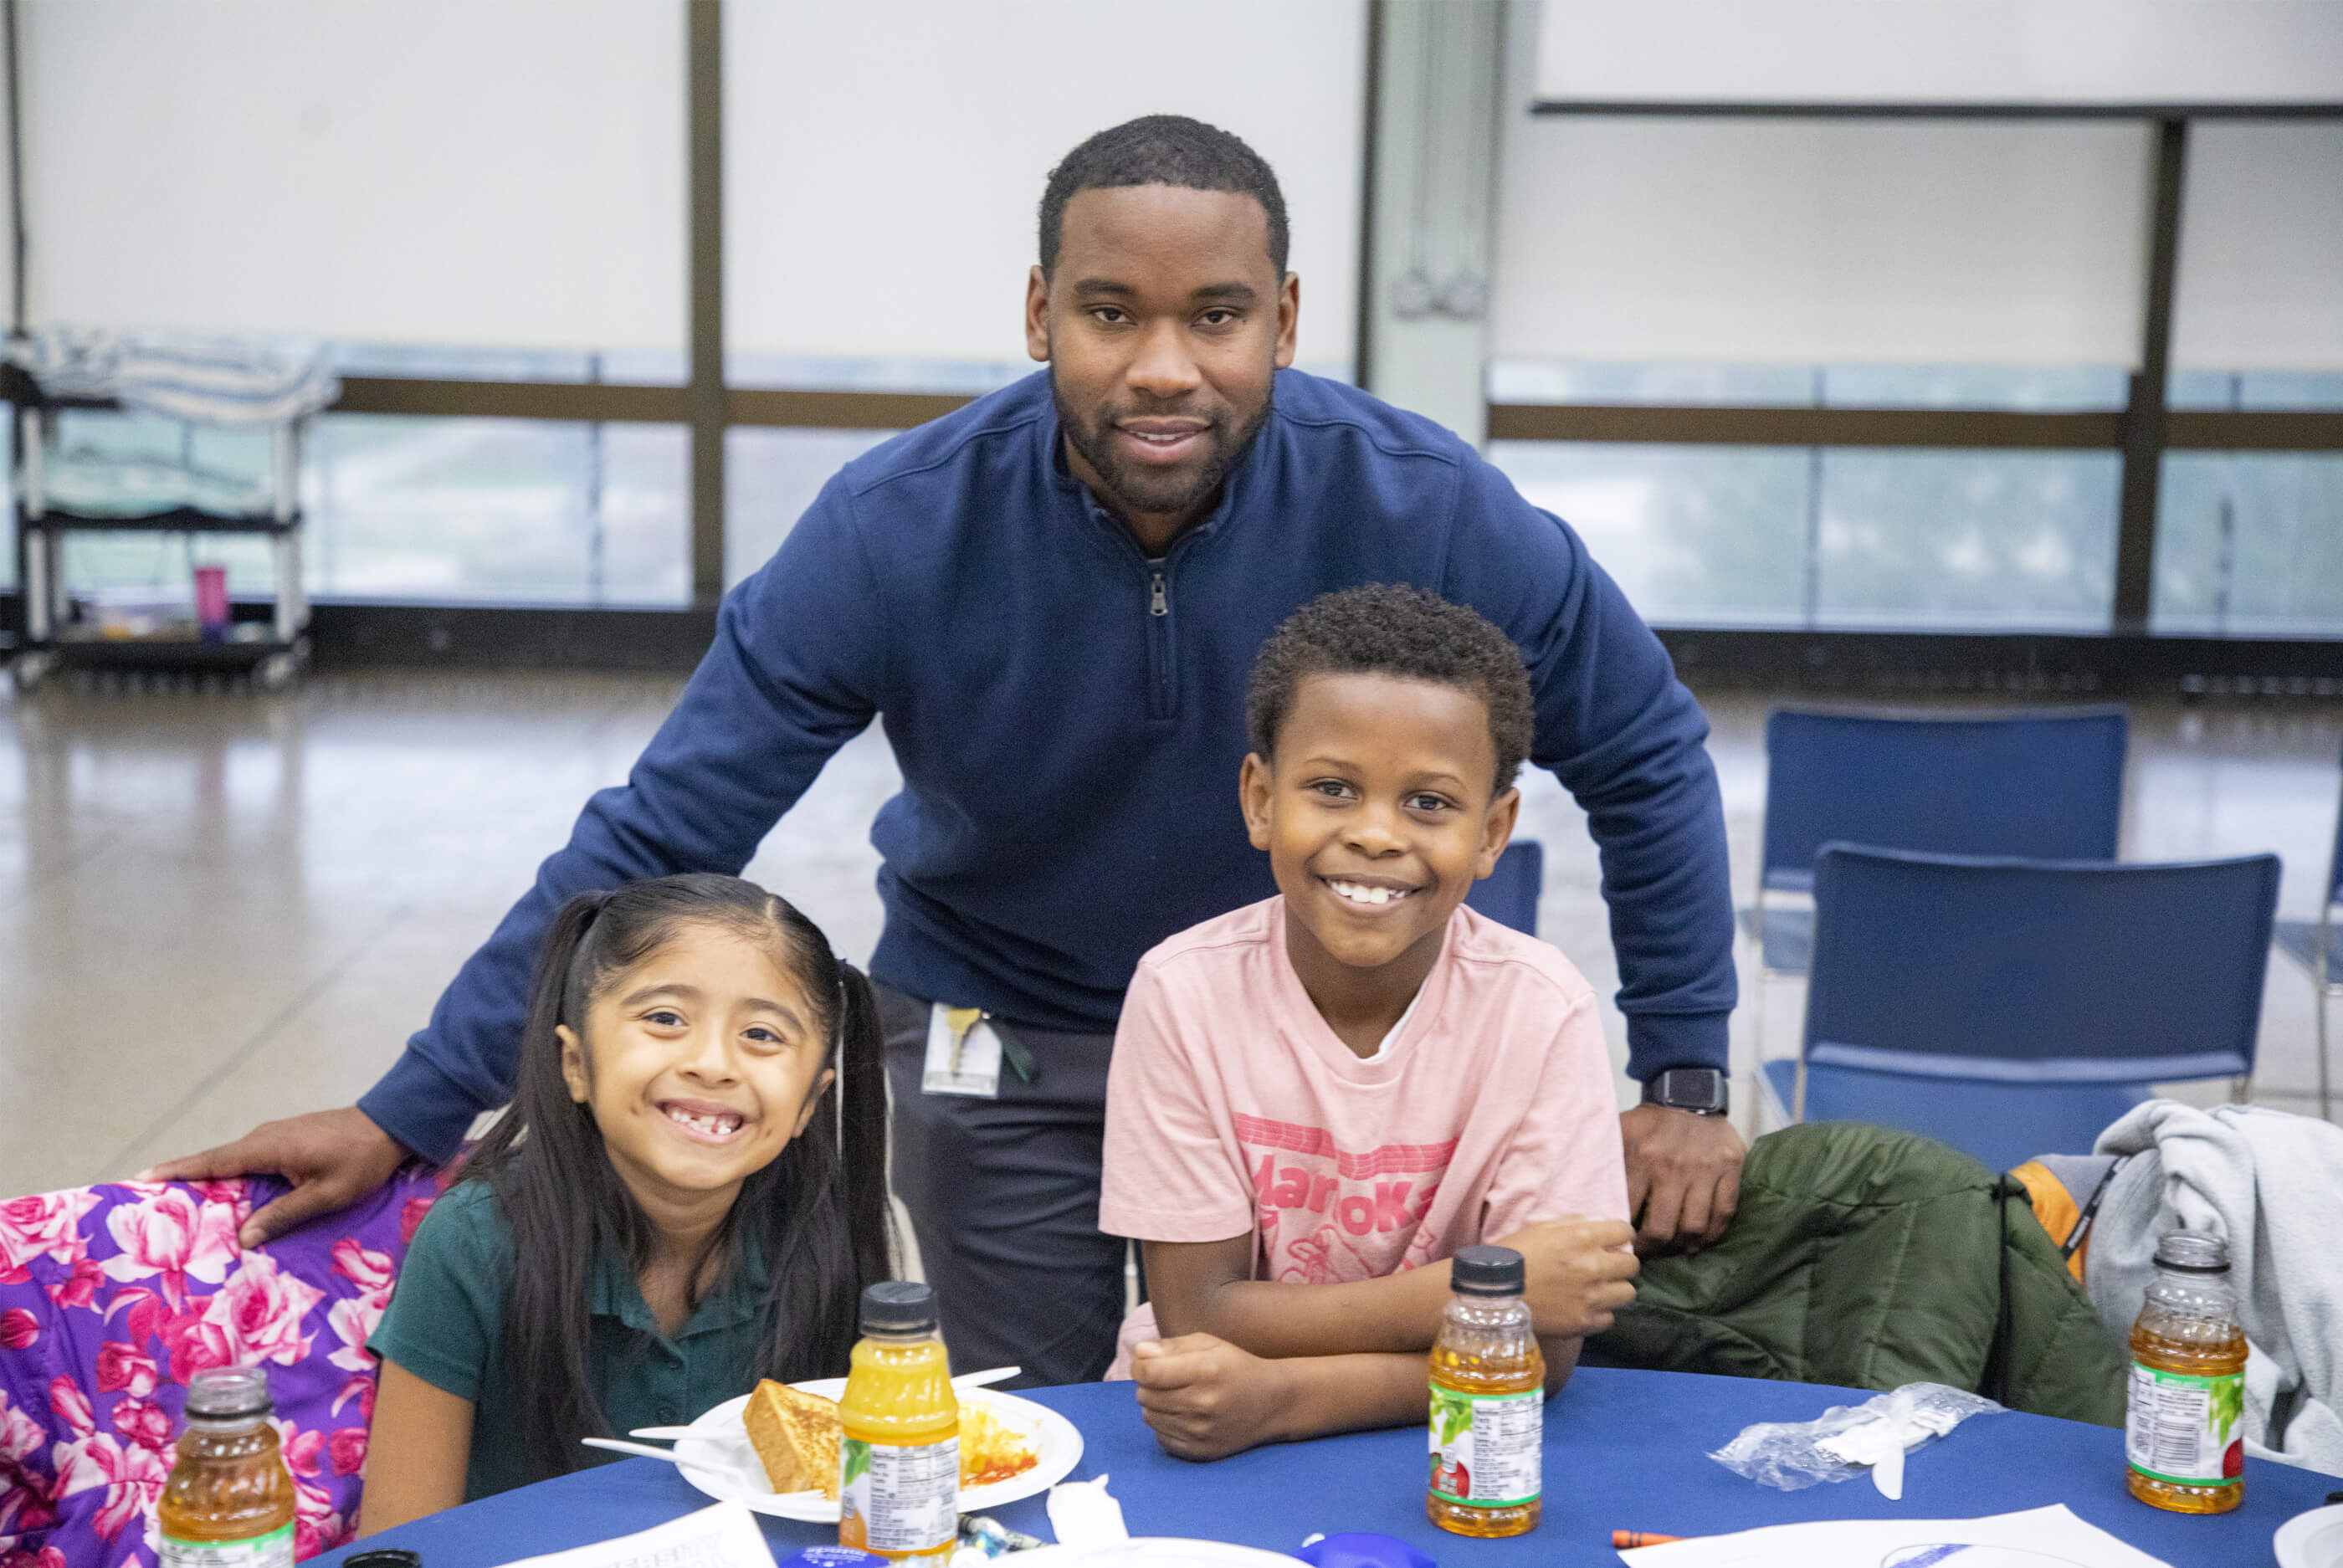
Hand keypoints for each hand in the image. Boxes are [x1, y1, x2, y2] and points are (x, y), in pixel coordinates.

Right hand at [140, 1106, 411, 1248]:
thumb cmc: (360, 1160)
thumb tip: (242, 1238)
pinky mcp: (288, 1140)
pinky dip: (233, 1179)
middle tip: (151, 1206)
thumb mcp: (324, 1194)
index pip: (211, 1161)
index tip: (140, 1180)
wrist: (393, 1125)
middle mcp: (263, 1138)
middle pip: (215, 1163)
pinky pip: (251, 1162)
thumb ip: (283, 1215)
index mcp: (266, 1147)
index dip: (176, 1172)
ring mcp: (275, 1137)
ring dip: (210, 1183)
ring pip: (233, 1163)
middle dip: (184, 1182)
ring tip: (182, 1210)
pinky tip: (229, 1201)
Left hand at [1129, 1334, 1294, 1460]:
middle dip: (1148, 1384)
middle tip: (1168, 1378)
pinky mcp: (1200, 1451)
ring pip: (1149, 1417)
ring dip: (1155, 1404)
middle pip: (1144, 1395)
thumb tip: (1140, 1353)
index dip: (1140, 1365)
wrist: (1271, 1404)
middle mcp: (1203, 1404)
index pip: (1149, 1373)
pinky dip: (1165, 1424)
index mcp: (1206, 1371)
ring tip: (1178, 1396)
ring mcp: (1201, 1432)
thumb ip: (1171, 1346)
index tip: (1147, 1362)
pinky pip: (1160, 1437)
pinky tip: (1184, 1414)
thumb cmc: (1235, 1368)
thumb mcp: (1209, 1344)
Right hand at [1493, 1218, 1638, 1337]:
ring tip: (1599, 1290)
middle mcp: (1593, 1266)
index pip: (1624, 1231)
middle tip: (1606, 1266)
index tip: (1613, 1240)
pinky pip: (1610, 1318)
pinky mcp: (1584, 1322)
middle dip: (1620, 1263)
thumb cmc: (1511, 1257)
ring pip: (1628, 1293)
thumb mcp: (1537, 1229)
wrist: (1491, 1296)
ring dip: (1615, 1289)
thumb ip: (1569, 1224)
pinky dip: (1600, 1313)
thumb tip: (1591, 1223)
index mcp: (1582, 1237)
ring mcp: (1591, 1297)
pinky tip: (1584, 1307)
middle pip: (1632, 1265)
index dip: (1619, 1235)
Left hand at [1619, 1103, 1745, 1254]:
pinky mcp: (1730, 1169)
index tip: (1621, 1244)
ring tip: (1673, 1249)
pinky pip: (1724, 1212)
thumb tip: (1581, 1188)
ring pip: (1695, 1226)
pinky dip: (1712, 1233)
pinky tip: (1700, 1240)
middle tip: (1646, 1253)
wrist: (1689, 1091)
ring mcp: (1705, 1170)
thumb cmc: (1650, 1120)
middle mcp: (1674, 1167)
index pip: (1630, 1211)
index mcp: (1641, 1157)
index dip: (1624, 1235)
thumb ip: (1604, 1159)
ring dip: (1683, 1245)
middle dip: (1653, 1248)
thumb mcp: (1620, 1131)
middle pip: (1663, 1228)